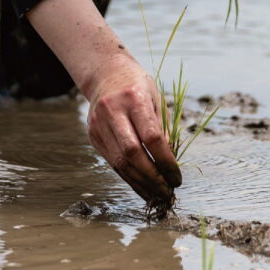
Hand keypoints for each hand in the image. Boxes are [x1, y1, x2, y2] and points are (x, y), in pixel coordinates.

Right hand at [86, 55, 182, 205]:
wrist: (105, 74)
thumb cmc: (137, 85)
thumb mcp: (155, 98)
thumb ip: (162, 127)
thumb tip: (169, 162)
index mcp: (134, 98)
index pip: (151, 137)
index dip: (166, 161)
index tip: (177, 177)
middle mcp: (112, 111)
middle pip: (133, 153)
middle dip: (152, 177)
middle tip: (168, 192)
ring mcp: (98, 124)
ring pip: (120, 162)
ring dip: (140, 183)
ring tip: (156, 195)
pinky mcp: (92, 135)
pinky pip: (112, 162)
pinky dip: (128, 177)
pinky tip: (141, 187)